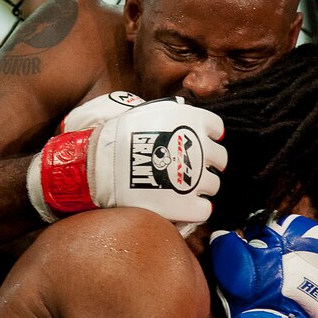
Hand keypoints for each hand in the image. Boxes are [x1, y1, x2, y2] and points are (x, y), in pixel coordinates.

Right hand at [27, 93, 226, 224]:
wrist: (97, 166)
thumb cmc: (113, 135)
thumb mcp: (142, 108)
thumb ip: (166, 111)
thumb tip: (178, 108)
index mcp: (191, 119)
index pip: (216, 128)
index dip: (208, 137)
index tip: (198, 143)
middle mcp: (200, 146)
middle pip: (220, 158)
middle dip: (206, 164)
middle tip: (189, 170)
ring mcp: (195, 177)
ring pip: (213, 185)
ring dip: (200, 187)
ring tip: (180, 190)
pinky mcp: (188, 205)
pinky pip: (205, 209)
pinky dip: (194, 209)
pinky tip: (179, 206)